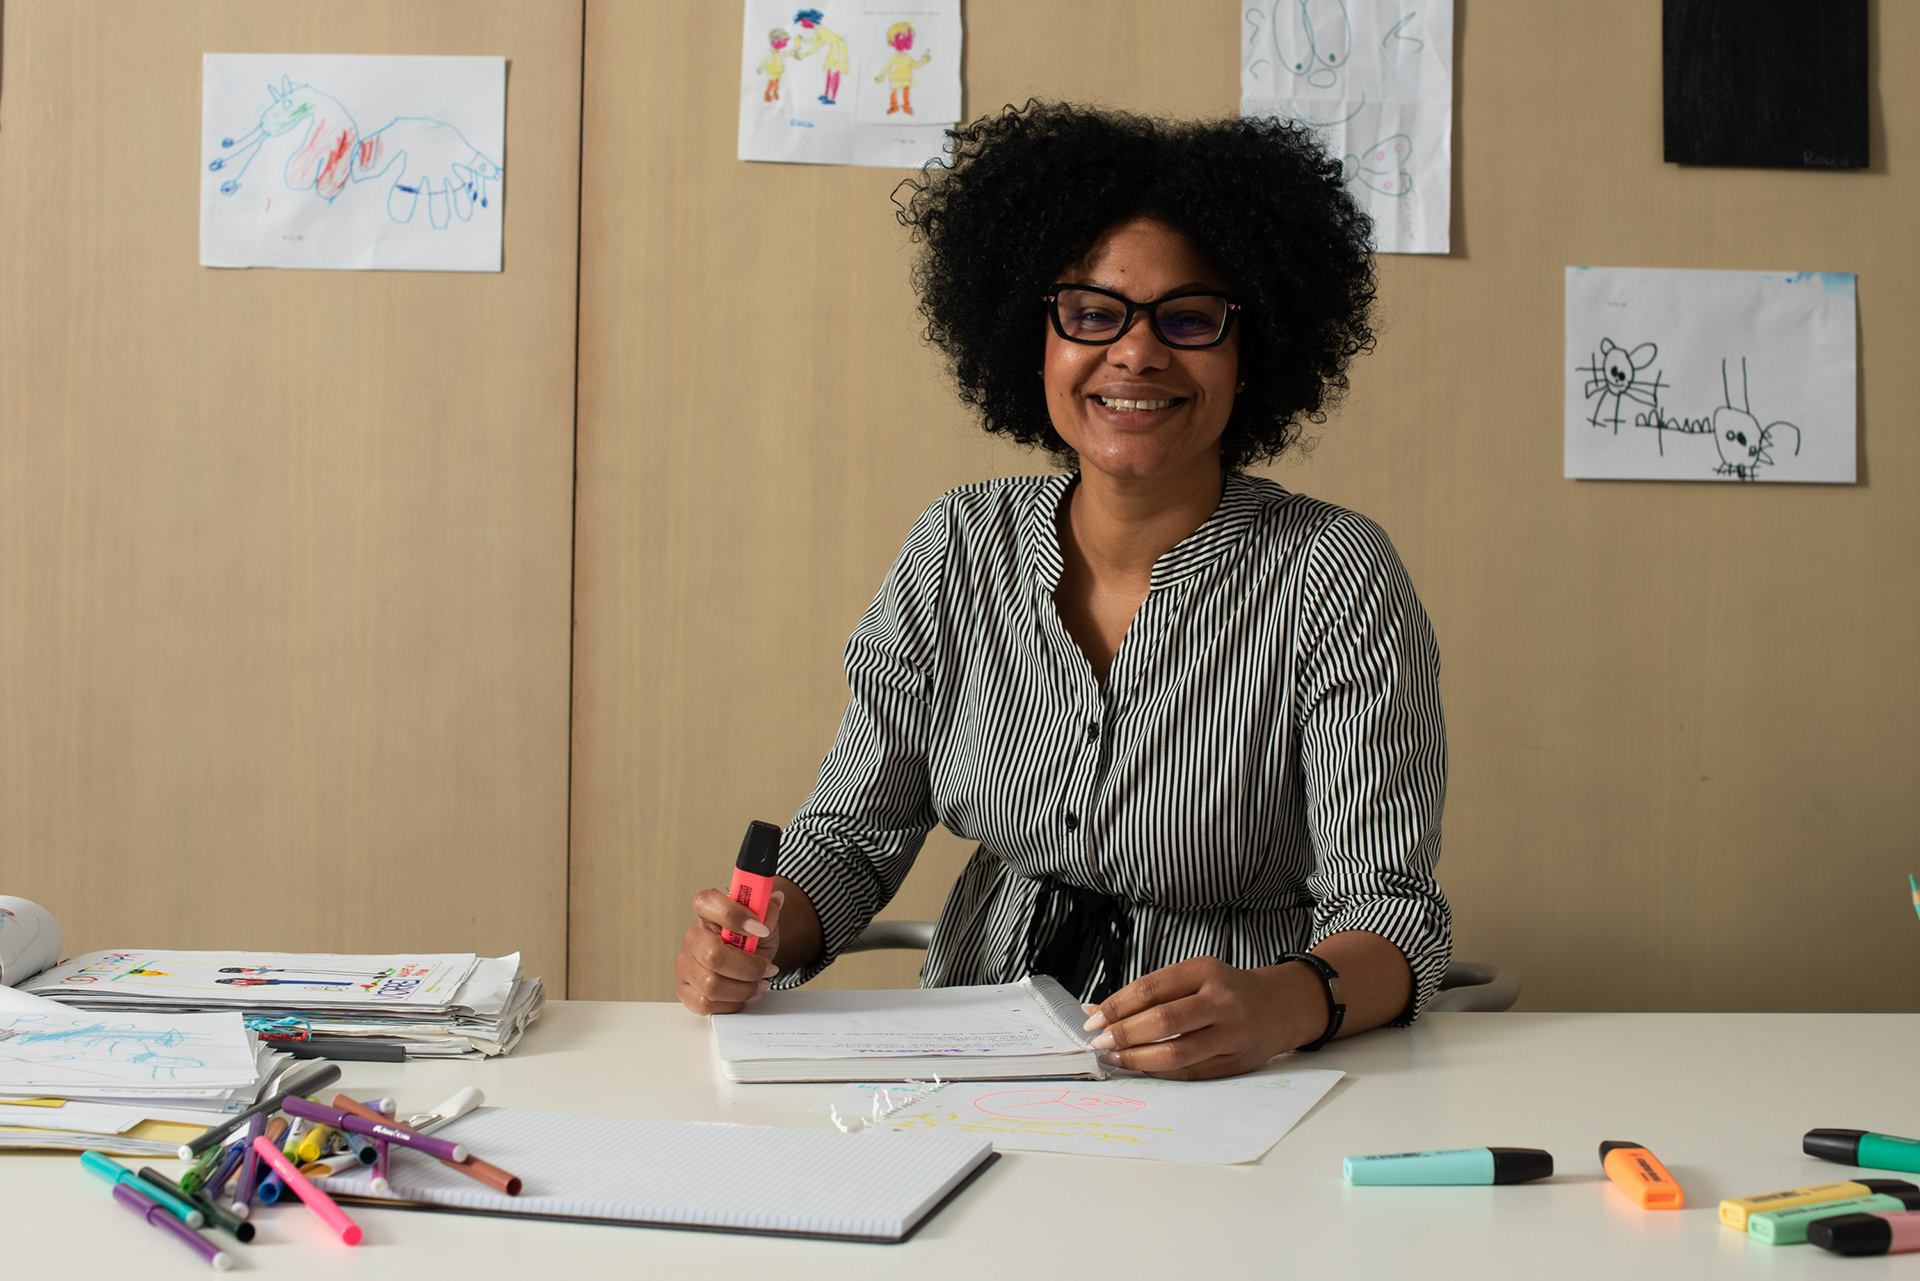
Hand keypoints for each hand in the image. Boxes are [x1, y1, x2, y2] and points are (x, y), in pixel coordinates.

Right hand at [675, 887, 785, 1014]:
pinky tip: (744, 995)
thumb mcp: (765, 922)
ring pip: (711, 985)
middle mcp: (692, 937)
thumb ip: (768, 912)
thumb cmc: (751, 940)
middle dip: (749, 968)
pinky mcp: (684, 990)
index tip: (762, 930)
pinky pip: (705, 1003)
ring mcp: (685, 964)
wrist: (747, 961)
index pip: (707, 903)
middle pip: (713, 955)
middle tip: (768, 968)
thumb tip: (776, 900)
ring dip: (744, 989)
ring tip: (759, 983)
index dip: (735, 916)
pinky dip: (732, 1003)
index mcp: (707, 912)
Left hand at [1080, 956, 1329, 1079]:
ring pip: (1176, 1052)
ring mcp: (1232, 1032)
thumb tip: (1098, 1011)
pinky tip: (1141, 1068)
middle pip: (1163, 1021)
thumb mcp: (1194, 976)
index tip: (1093, 1019)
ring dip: (1138, 1058)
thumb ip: (1151, 992)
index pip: (1151, 988)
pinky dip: (1160, 1072)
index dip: (1117, 1006)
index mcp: (1205, 971)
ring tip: (1115, 1058)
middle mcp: (1221, 1000)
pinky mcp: (1236, 1061)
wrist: (1278, 1006)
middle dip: (1124, 1034)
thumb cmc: (1226, 990)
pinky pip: (1190, 1072)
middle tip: (1100, 1043)